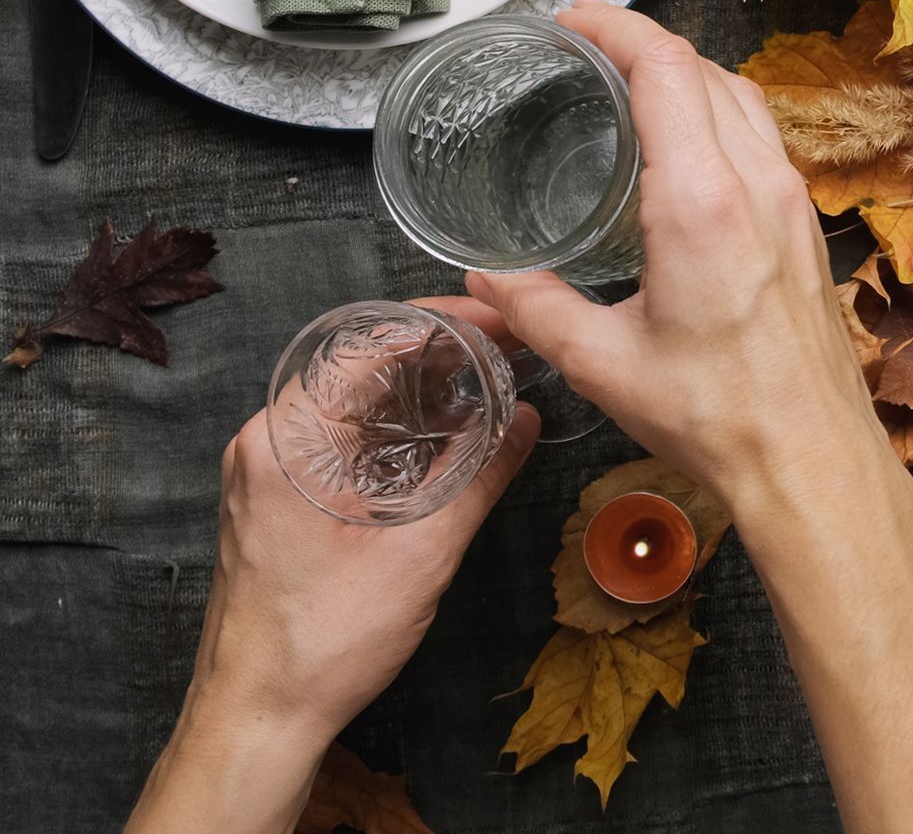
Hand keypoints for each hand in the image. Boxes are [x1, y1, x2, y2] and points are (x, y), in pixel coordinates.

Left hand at [190, 313, 537, 738]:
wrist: (258, 718)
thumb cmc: (323, 641)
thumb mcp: (421, 553)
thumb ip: (478, 475)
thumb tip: (527, 418)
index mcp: (286, 440)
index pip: (365, 344)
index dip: (439, 324)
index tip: (499, 322)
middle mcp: (268, 443)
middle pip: (359, 367)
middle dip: (438, 353)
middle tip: (510, 348)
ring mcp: (271, 472)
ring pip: (355, 404)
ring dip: (421, 392)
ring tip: (492, 383)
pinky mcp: (283, 500)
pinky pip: (347, 440)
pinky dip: (399, 430)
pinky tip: (449, 437)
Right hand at [469, 0, 889, 516]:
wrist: (810, 456)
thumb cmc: (719, 416)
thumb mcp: (603, 363)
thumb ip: (535, 309)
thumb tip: (484, 278)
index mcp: (702, 202)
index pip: (665, 67)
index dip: (615, 26)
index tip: (571, 20)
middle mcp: (756, 184)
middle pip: (703, 67)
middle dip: (642, 40)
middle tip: (585, 45)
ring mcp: (789, 200)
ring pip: (740, 96)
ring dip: (685, 72)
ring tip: (629, 80)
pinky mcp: (804, 224)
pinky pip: (762, 136)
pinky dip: (717, 113)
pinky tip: (683, 143)